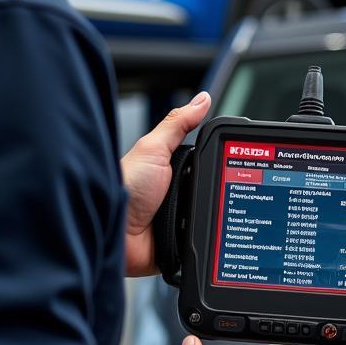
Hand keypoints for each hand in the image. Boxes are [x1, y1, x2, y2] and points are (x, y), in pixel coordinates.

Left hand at [121, 92, 210, 275]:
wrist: (111, 231)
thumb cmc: (123, 187)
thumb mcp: (153, 148)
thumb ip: (178, 123)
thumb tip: (201, 99)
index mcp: (172, 170)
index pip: (206, 162)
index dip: (218, 161)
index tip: (234, 159)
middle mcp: (175, 194)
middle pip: (211, 190)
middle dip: (214, 192)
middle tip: (207, 191)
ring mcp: (177, 220)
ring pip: (209, 217)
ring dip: (208, 217)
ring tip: (194, 214)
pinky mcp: (177, 244)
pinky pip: (199, 242)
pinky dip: (201, 240)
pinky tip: (195, 234)